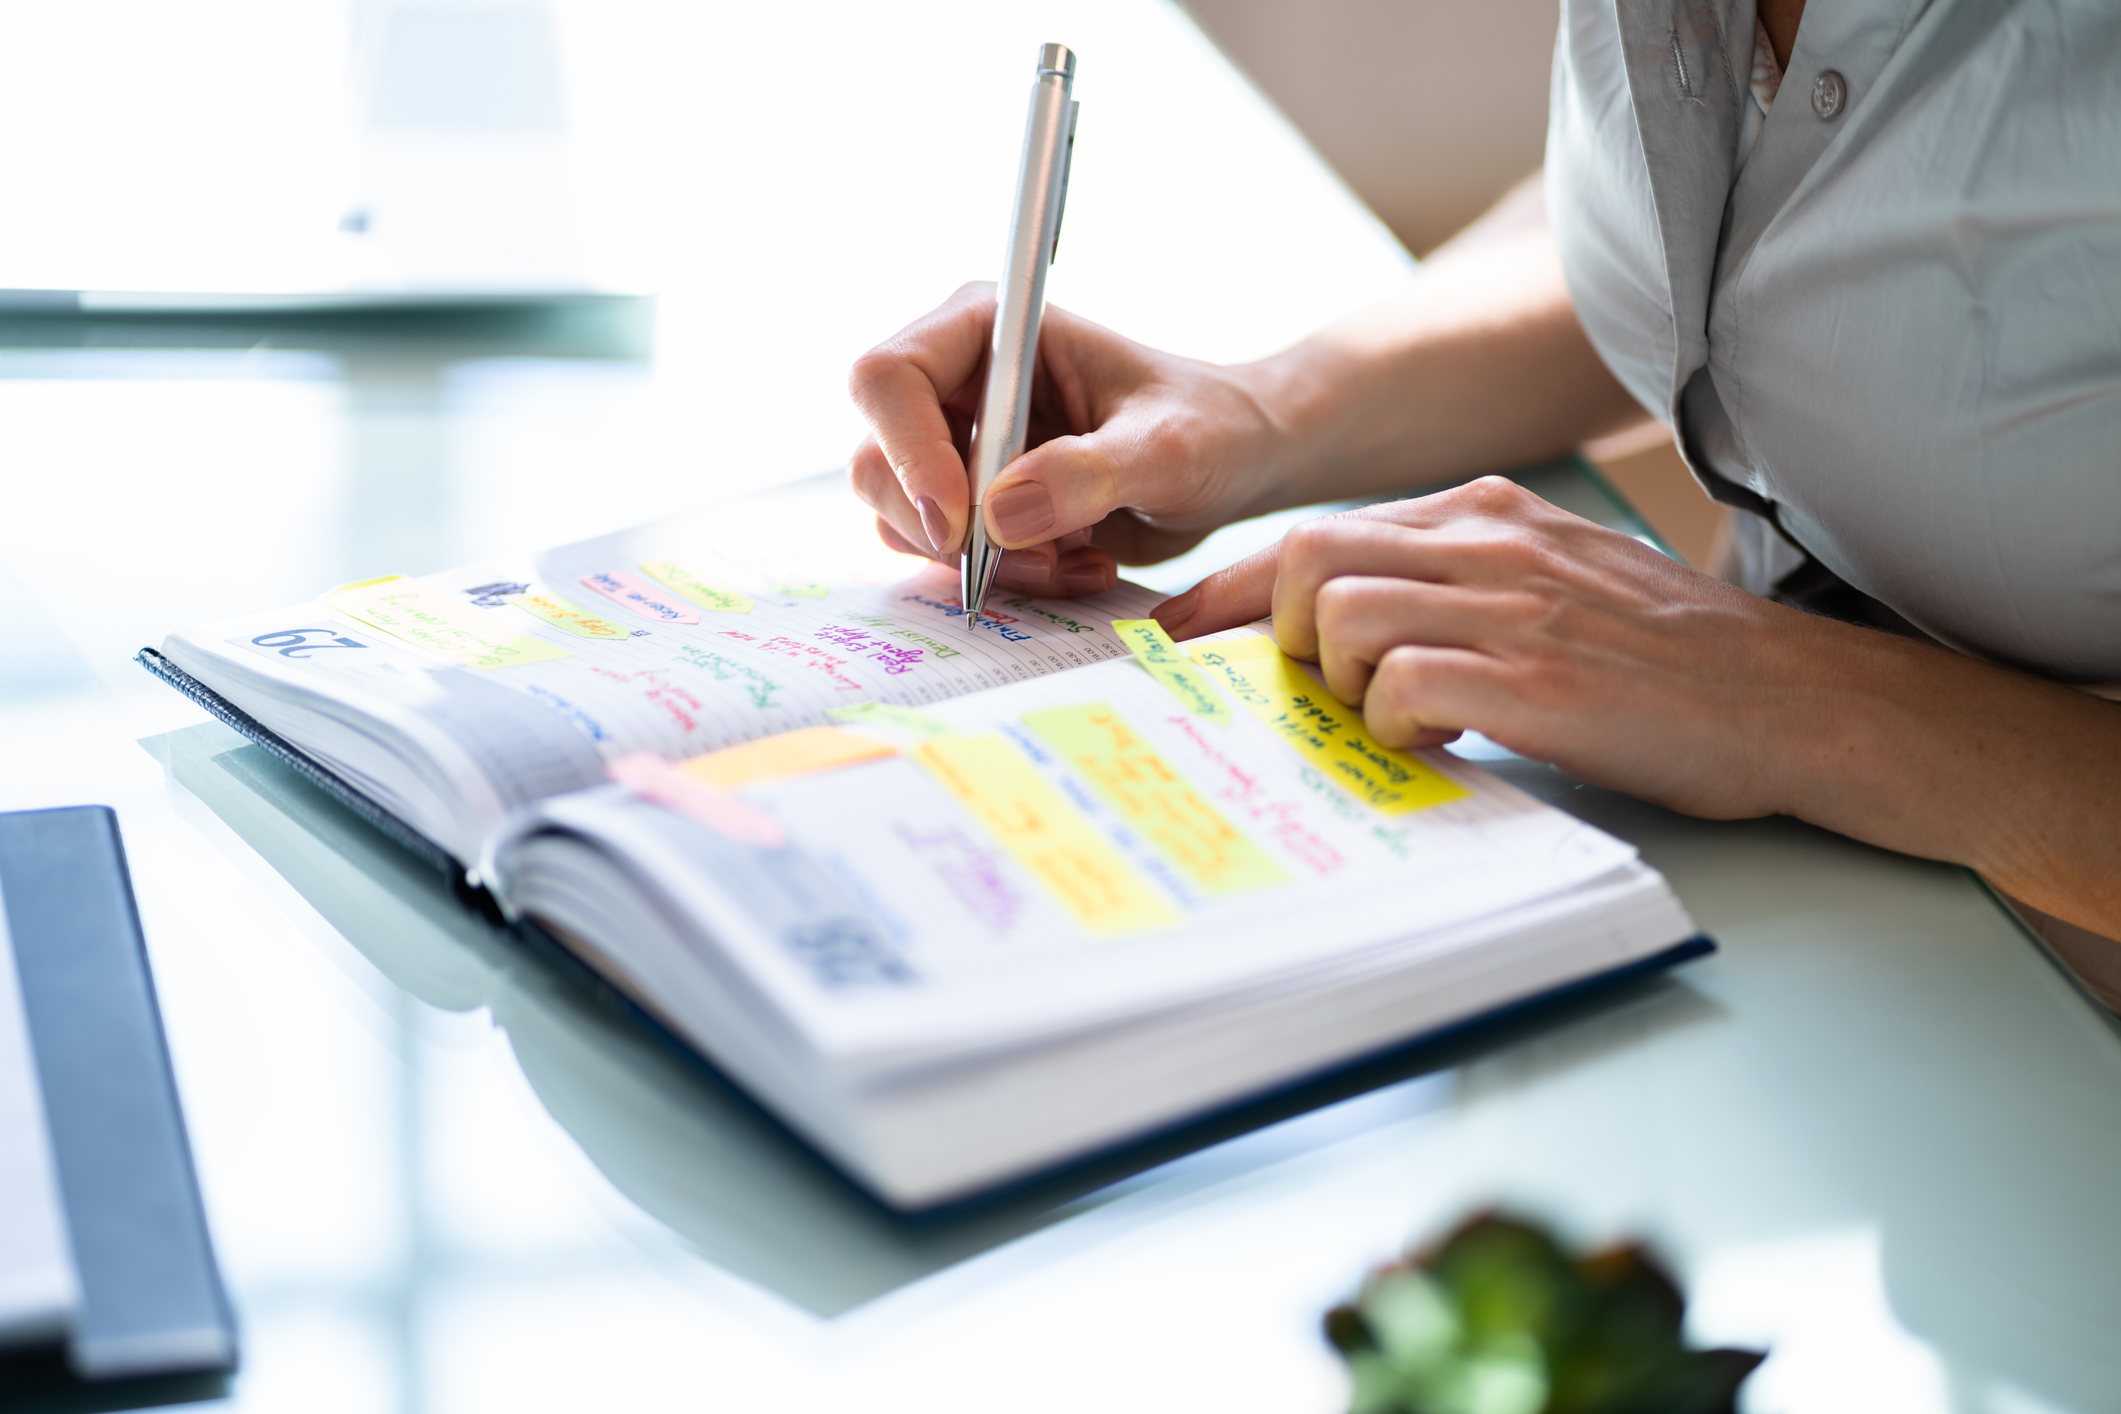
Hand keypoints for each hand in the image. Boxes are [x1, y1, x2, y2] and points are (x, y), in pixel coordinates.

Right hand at [847, 283, 1286, 596]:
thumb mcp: (1168, 448)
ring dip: (981, 564)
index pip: (889, 378)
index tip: (961, 522)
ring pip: (904, 519)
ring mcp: (957, 446)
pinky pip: (944, 557)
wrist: (1235, 465)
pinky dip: (1002, 579)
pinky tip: (1075, 564)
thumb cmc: (1210, 428)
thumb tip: (1000, 515)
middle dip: (943, 528)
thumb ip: (1089, 474)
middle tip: (1027, 559)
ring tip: (1072, 560)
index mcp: (988, 329)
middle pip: (876, 459)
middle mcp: (956, 382)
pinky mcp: (973, 504)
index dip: (907, 453)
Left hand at [1156, 476, 1847, 820]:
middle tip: (1315, 689)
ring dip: (1339, 682)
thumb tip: (1343, 631)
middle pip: (1307, 555)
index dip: (1230, 593)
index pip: (1319, 533)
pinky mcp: (1540, 680)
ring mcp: (1515, 608)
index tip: (1179, 637)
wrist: (1793, 697)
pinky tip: (1442, 743)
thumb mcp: (1553, 581)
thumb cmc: (1665, 656)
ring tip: (1394, 718)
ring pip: (1341, 615)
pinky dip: (1397, 725)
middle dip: (1277, 632)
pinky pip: (1406, 687)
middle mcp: (1490, 544)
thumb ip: (1454, 584)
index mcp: (1487, 514)